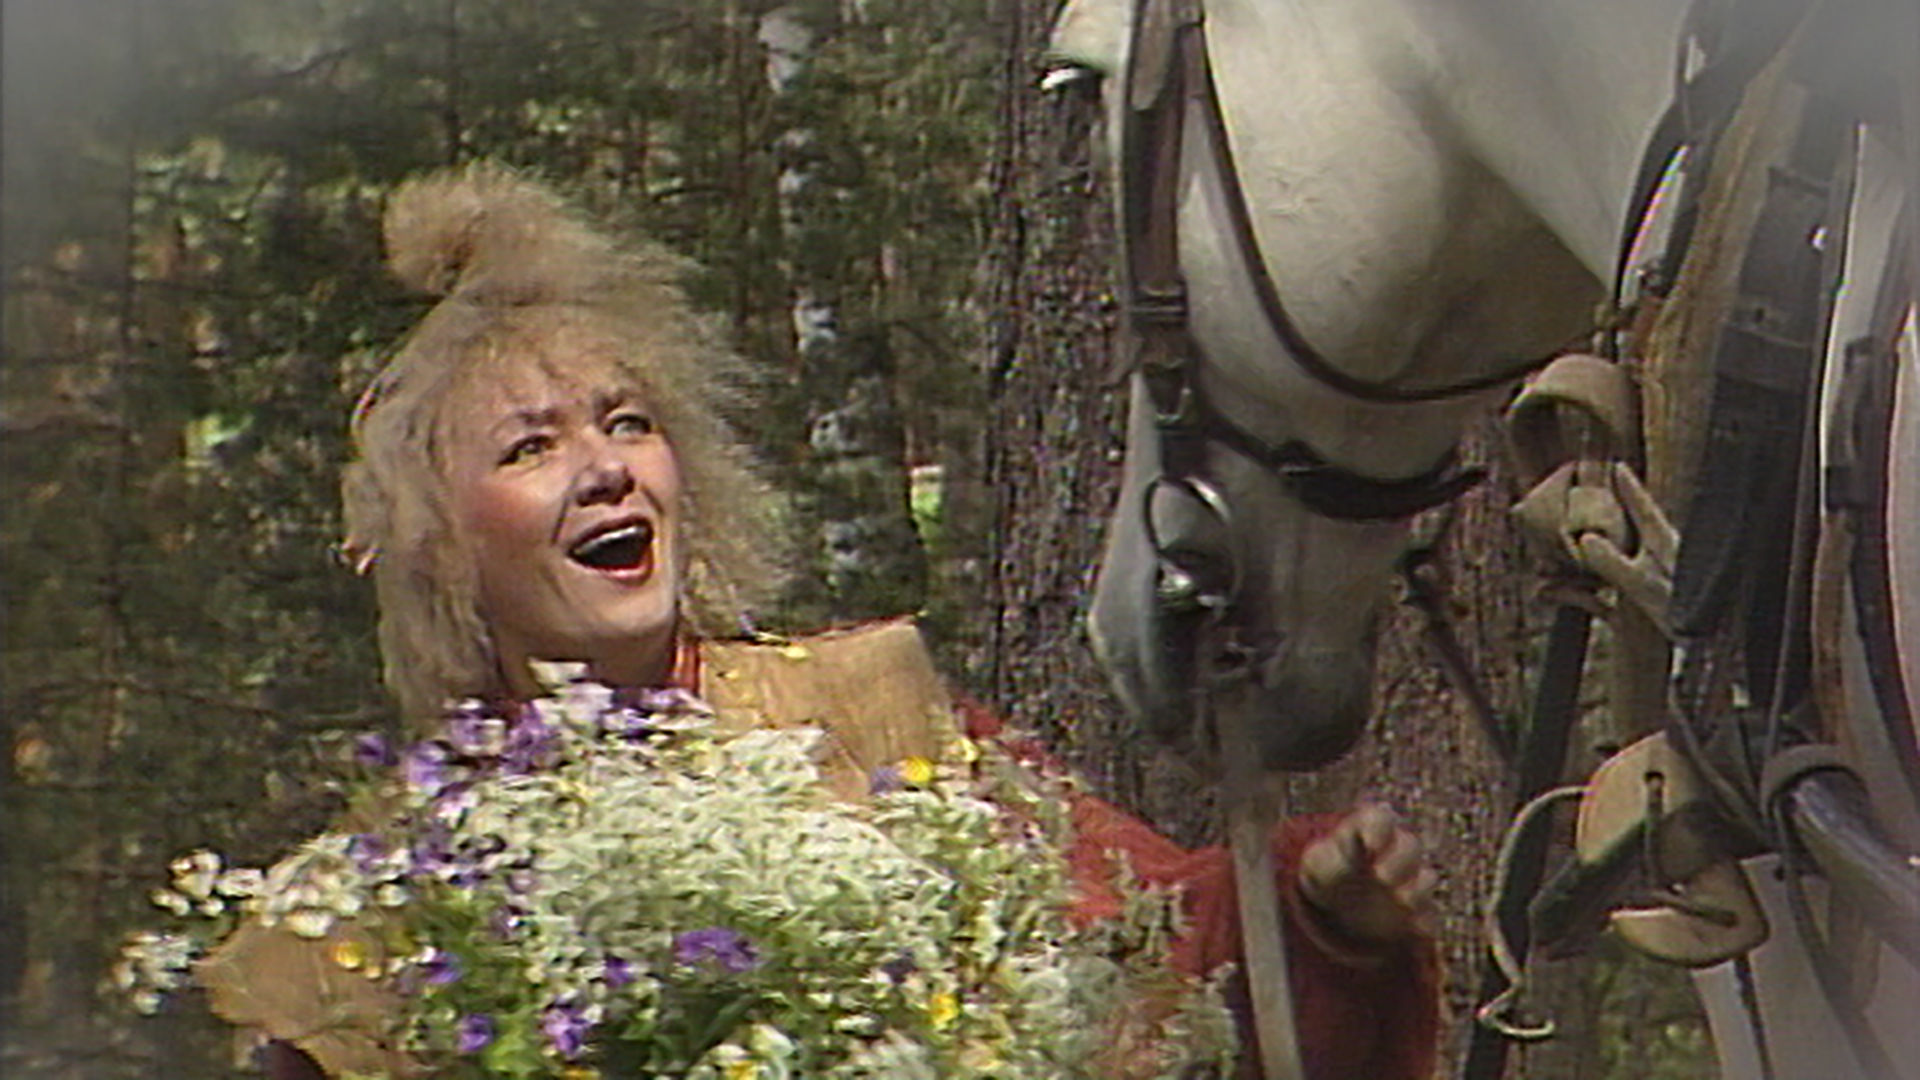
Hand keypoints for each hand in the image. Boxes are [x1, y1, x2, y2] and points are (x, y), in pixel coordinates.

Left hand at [1297, 802, 1437, 946]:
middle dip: (1400, 859)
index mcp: (1367, 834)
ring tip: (1401, 901)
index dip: (1379, 828)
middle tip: (1381, 876)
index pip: (1380, 818)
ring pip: (1426, 877)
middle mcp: (1393, 854)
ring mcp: (1409, 882)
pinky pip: (1430, 915)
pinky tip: (1416, 928)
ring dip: (1418, 889)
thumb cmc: (1325, 877)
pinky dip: (1425, 921)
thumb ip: (1320, 859)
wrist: (1336, 912)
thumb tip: (1325, 858)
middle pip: (1409, 845)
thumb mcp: (1315, 867)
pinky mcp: (1417, 912)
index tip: (1370, 844)